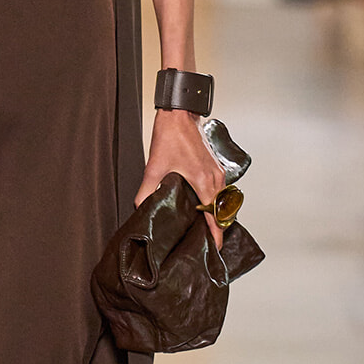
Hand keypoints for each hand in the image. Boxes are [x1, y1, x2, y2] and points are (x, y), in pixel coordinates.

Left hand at [136, 108, 228, 247]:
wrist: (179, 115)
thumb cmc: (171, 136)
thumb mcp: (154, 167)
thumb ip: (146, 191)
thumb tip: (141, 208)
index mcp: (203, 180)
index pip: (215, 214)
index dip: (216, 233)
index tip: (215, 247)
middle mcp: (214, 177)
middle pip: (222, 210)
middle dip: (217, 228)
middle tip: (208, 243)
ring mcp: (217, 171)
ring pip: (223, 200)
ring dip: (217, 215)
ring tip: (207, 229)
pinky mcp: (214, 167)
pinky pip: (220, 190)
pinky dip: (216, 202)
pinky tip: (204, 207)